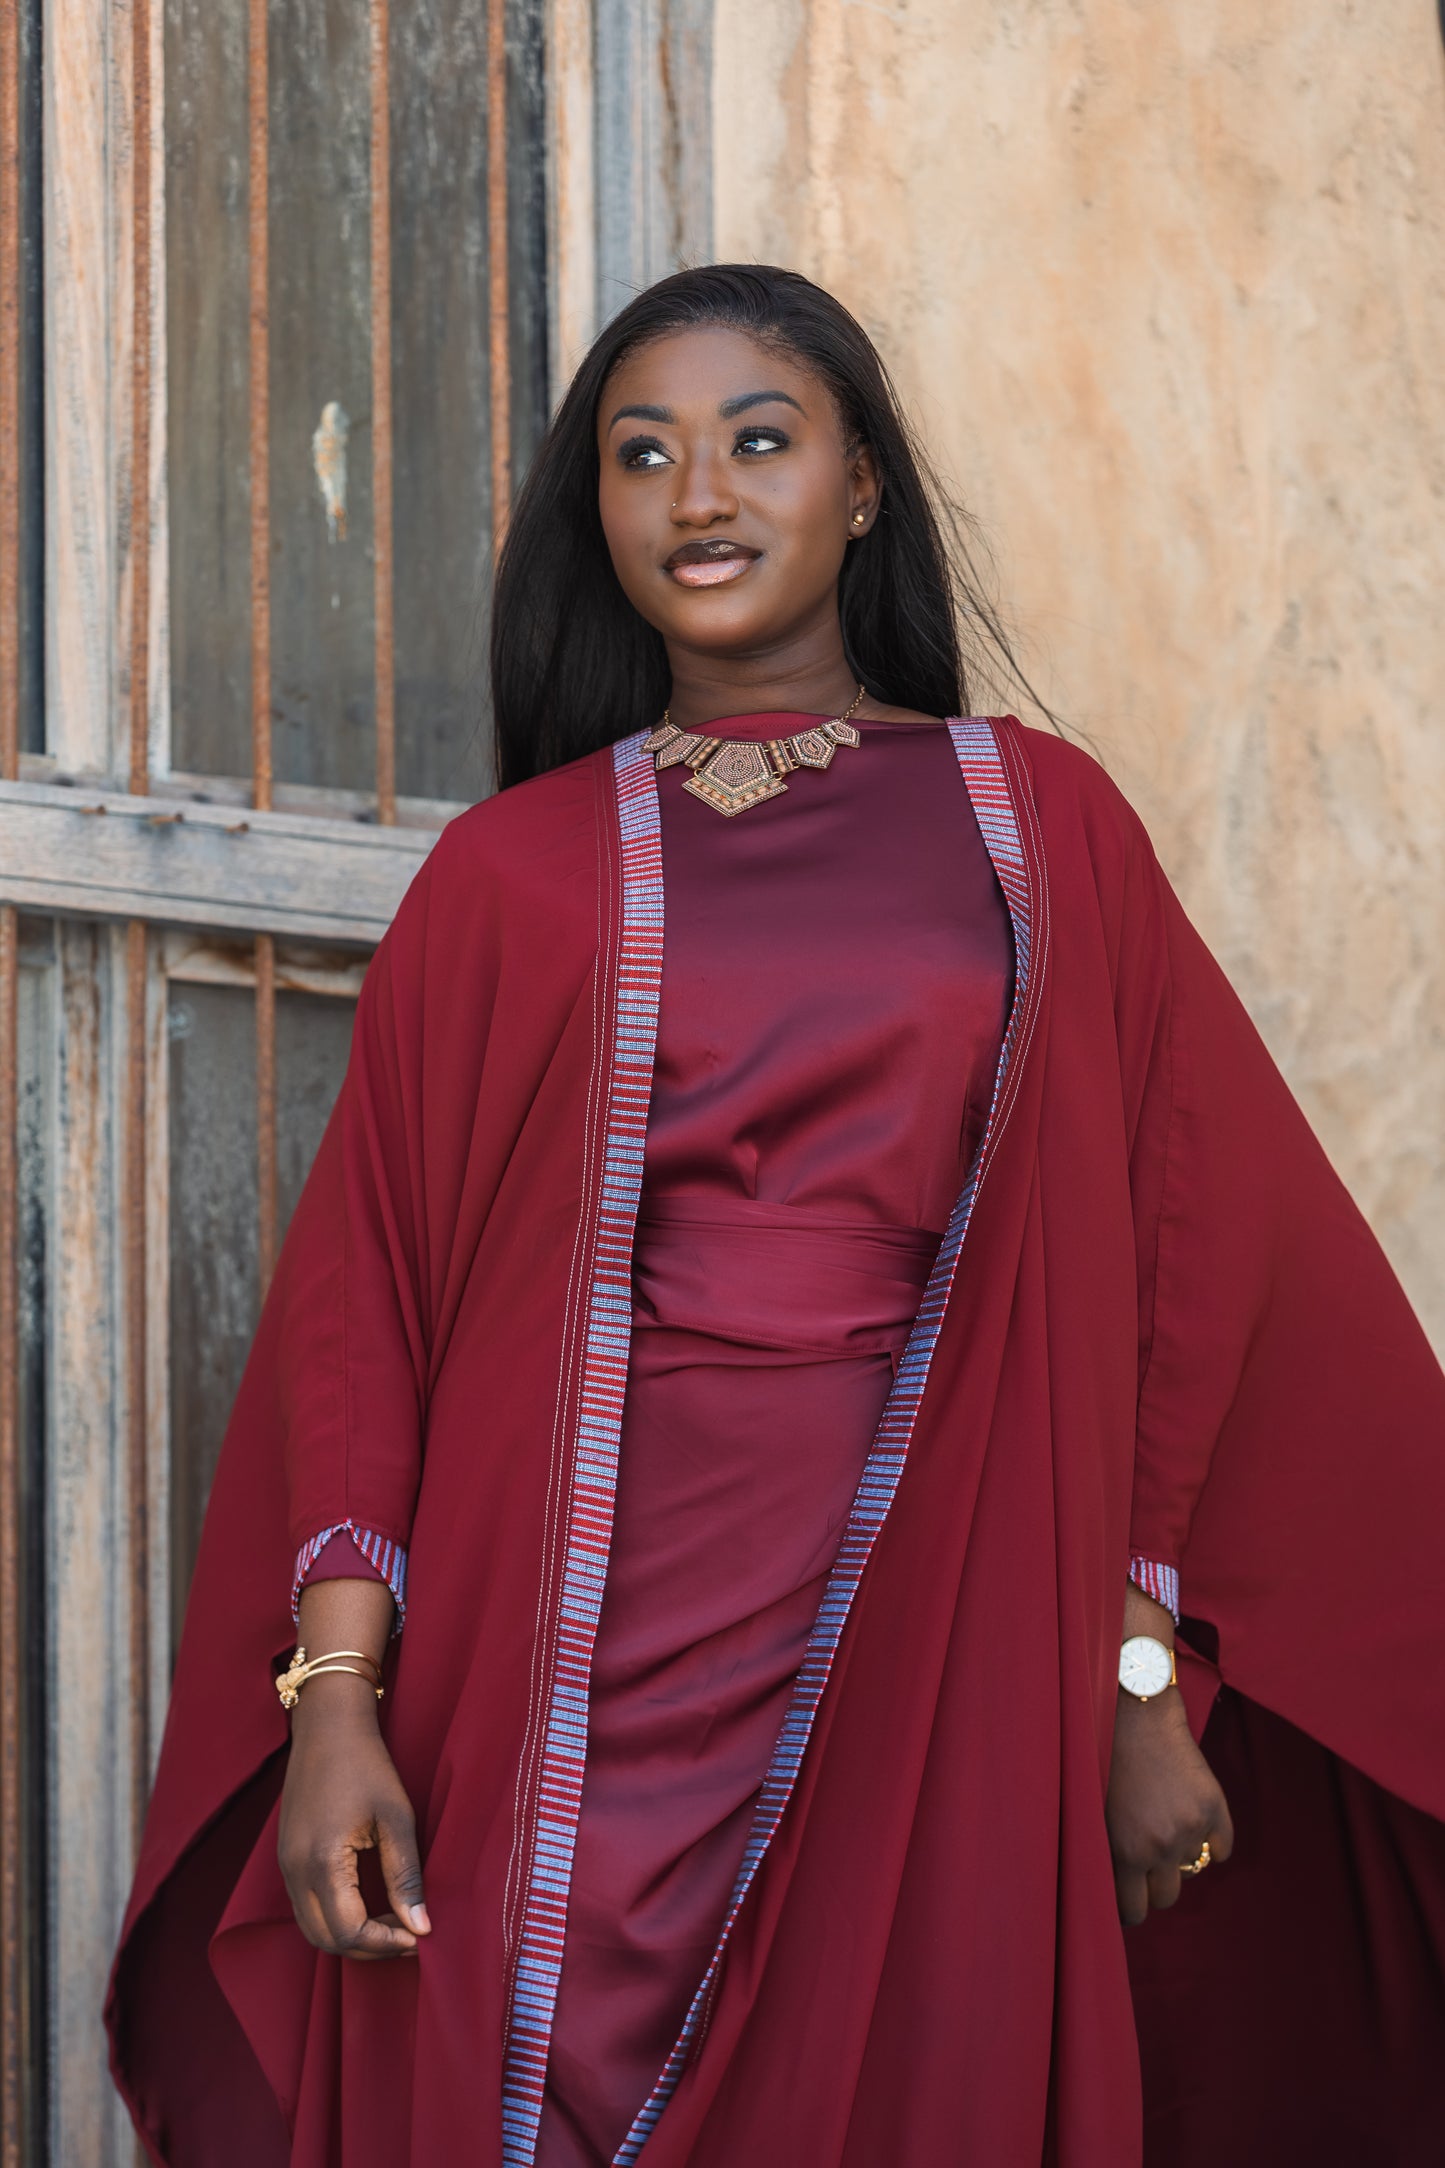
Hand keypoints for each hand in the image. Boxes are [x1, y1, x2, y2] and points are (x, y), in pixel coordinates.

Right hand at [278, 1671, 430, 1957]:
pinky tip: (367, 1903)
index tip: (418, 1937)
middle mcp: (294, 1870)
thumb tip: (421, 1928)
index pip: (348, 1933)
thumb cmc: (367, 1765)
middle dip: (367, 1948)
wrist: (328, 1725)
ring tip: (392, 1921)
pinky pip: (305, 1907)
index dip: (385, 1944)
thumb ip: (405, 1877)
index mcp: (322, 1862)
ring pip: (311, 1928)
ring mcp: (285, 1865)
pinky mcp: (286, 1857)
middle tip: (407, 1934)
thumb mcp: (396, 1818)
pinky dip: (334, 1918)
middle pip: (325, 1940)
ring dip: (350, 1936)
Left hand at [1106, 1684, 1233, 1924]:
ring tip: (1165, 1831)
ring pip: (1192, 1870)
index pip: (1135, 1910)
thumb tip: (1122, 1892)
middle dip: (1156, 1888)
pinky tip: (1196, 1825)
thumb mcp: (1097, 1813)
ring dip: (1181, 1860)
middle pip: (1167, 1898)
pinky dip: (1213, 1841)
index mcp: (1126, 1850)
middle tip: (1149, 1870)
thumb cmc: (1105, 1759)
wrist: (1137, 1713)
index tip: (1131, 1903)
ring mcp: (1191, 1827)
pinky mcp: (1214, 1806)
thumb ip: (1112, 1853)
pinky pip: (1222, 1848)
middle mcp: (1161, 1845)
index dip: (1132, 1909)